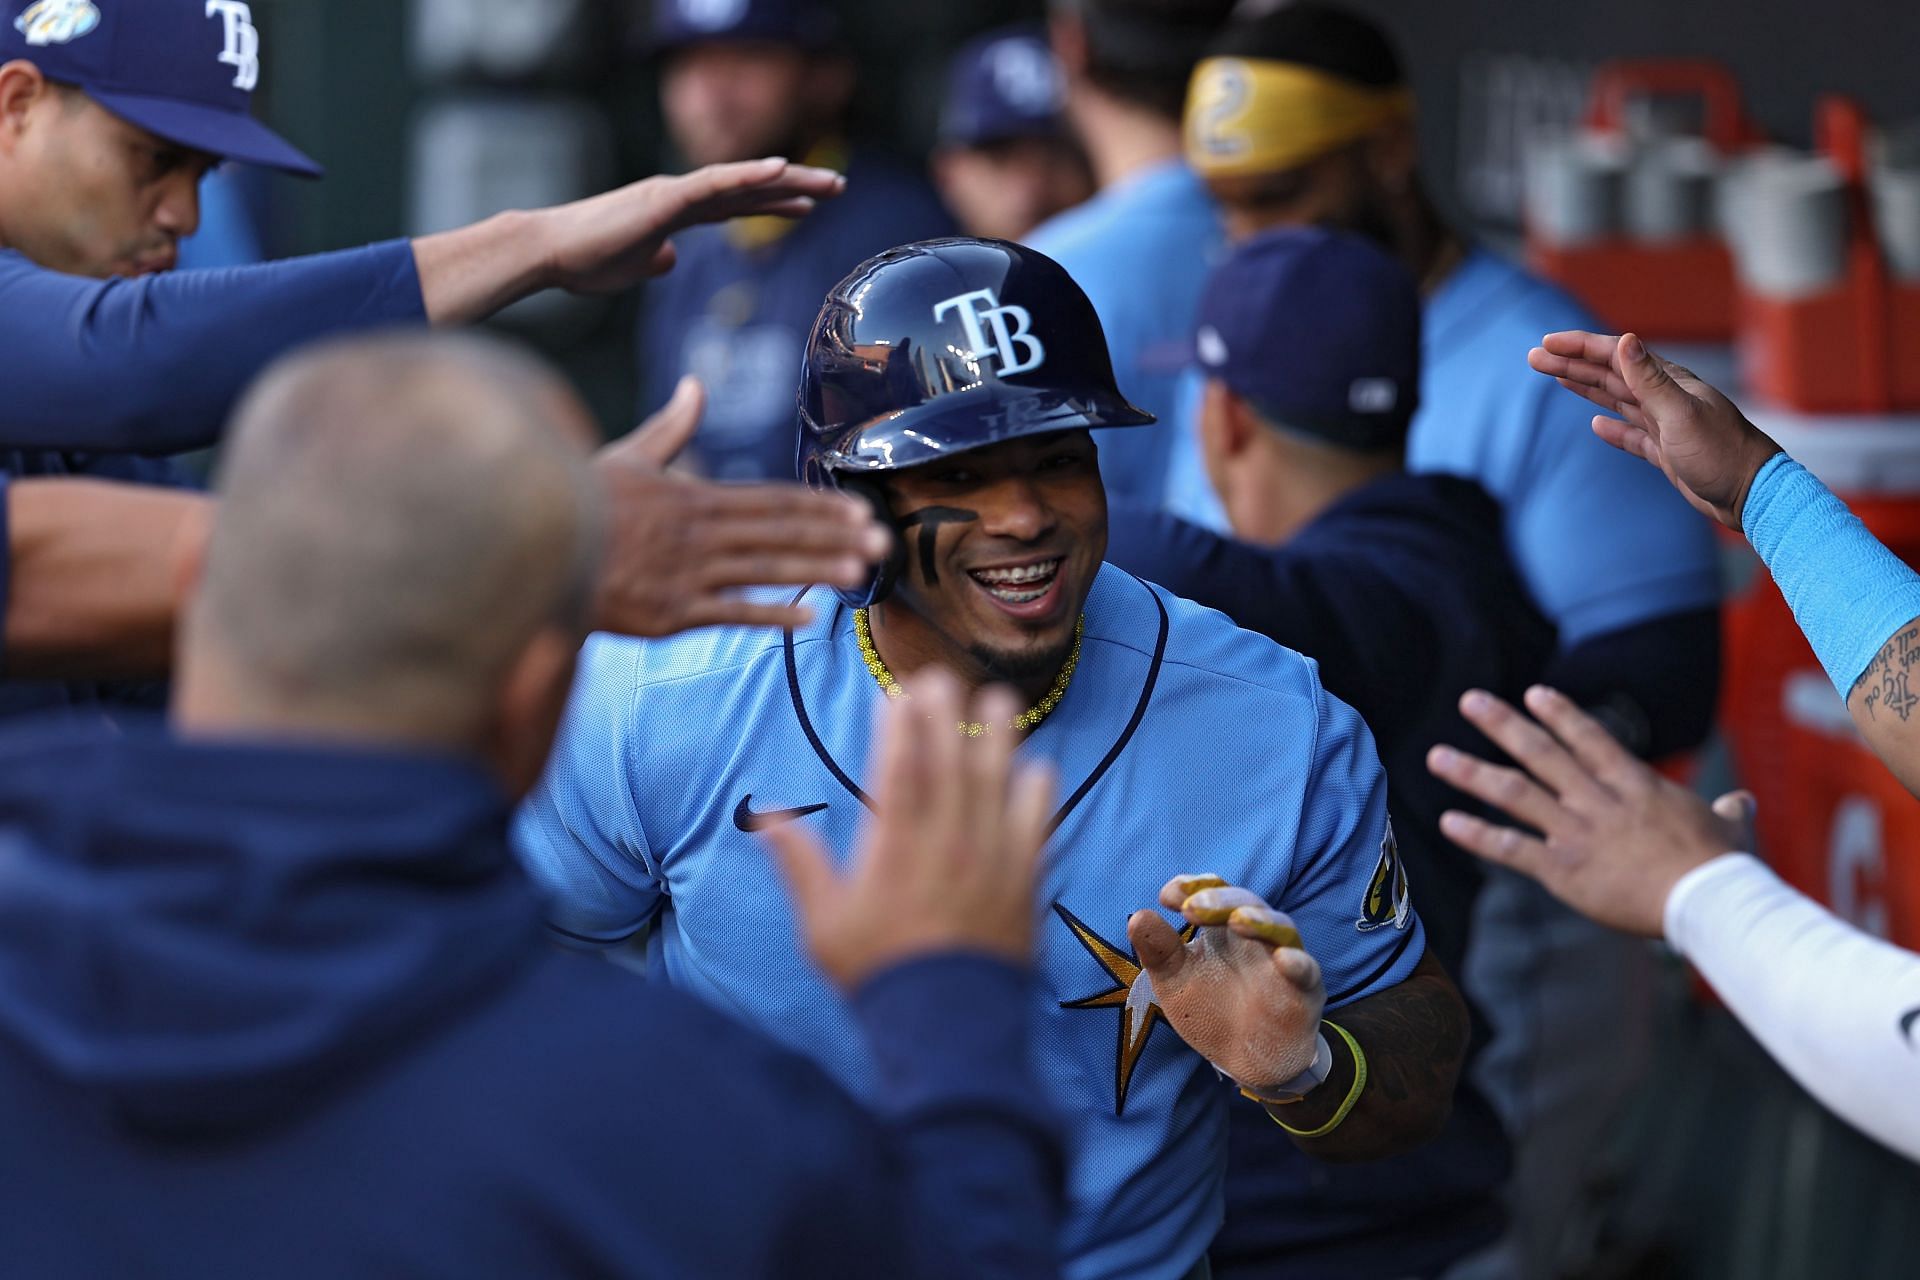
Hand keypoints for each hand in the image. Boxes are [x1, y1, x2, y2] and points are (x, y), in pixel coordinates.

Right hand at [539, 158, 844, 295]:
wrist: (549, 252)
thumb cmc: (583, 261)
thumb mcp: (630, 266)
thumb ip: (652, 260)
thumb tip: (669, 260)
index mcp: (674, 211)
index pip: (734, 204)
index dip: (772, 202)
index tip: (808, 204)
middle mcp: (679, 195)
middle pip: (747, 189)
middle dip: (794, 187)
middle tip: (837, 186)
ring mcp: (673, 193)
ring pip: (740, 182)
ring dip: (786, 180)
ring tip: (826, 182)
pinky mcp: (663, 200)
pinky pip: (713, 183)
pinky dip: (748, 174)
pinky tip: (779, 168)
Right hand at [590, 376, 891, 635]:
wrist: (532, 549)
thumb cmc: (582, 503)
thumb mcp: (628, 457)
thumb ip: (672, 428)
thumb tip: (696, 386)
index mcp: (693, 496)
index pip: (771, 500)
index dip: (819, 506)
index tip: (860, 511)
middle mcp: (698, 533)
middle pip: (780, 532)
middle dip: (836, 538)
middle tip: (885, 544)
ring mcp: (685, 574)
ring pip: (764, 570)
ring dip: (816, 570)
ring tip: (862, 573)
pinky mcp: (669, 613)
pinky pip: (728, 613)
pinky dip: (768, 614)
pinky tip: (808, 617)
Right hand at [761, 672, 1056, 988]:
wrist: (945, 1024)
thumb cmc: (878, 972)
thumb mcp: (823, 921)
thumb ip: (798, 863)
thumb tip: (766, 817)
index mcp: (895, 847)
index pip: (900, 768)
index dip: (901, 725)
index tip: (899, 693)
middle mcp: (947, 842)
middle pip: (951, 761)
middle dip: (948, 713)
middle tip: (944, 677)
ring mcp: (991, 858)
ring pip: (998, 782)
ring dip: (1000, 737)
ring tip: (1001, 700)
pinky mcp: (1025, 880)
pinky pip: (1038, 823)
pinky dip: (1038, 792)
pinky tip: (1038, 767)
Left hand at [1127, 875, 1325, 1091]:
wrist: (1246, 1062)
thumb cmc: (1211, 1011)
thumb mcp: (1176, 982)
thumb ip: (1159, 951)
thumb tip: (1137, 916)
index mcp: (1222, 929)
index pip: (1212, 893)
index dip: (1192, 887)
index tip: (1168, 896)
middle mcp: (1255, 936)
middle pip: (1244, 903)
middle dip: (1219, 900)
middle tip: (1192, 908)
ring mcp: (1282, 960)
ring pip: (1280, 928)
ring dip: (1260, 921)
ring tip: (1237, 921)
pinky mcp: (1305, 990)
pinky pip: (1307, 970)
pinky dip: (1297, 963)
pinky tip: (1283, 961)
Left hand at [1427, 686, 1755, 936]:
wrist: (1709, 900)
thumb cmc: (1724, 867)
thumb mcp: (1729, 829)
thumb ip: (1727, 812)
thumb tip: (1741, 803)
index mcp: (1636, 785)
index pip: (1590, 740)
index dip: (1560, 714)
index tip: (1534, 693)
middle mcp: (1598, 800)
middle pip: (1541, 753)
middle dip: (1502, 724)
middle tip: (1469, 700)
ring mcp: (1577, 832)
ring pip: (1514, 793)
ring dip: (1472, 773)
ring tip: (1436, 757)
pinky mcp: (1564, 870)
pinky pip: (1511, 848)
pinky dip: (1477, 834)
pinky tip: (1448, 822)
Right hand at [1527, 330, 1781, 529]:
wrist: (1751, 494)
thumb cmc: (1721, 453)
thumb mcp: (1680, 414)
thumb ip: (1649, 379)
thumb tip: (1624, 339)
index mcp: (1667, 383)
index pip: (1615, 356)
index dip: (1580, 347)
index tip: (1548, 342)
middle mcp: (1665, 398)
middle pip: (1609, 375)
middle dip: (1572, 364)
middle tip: (1535, 357)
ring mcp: (1665, 425)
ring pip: (1616, 400)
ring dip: (1585, 388)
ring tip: (1557, 378)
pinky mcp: (1666, 452)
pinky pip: (1632, 434)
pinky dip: (1612, 429)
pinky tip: (1596, 426)